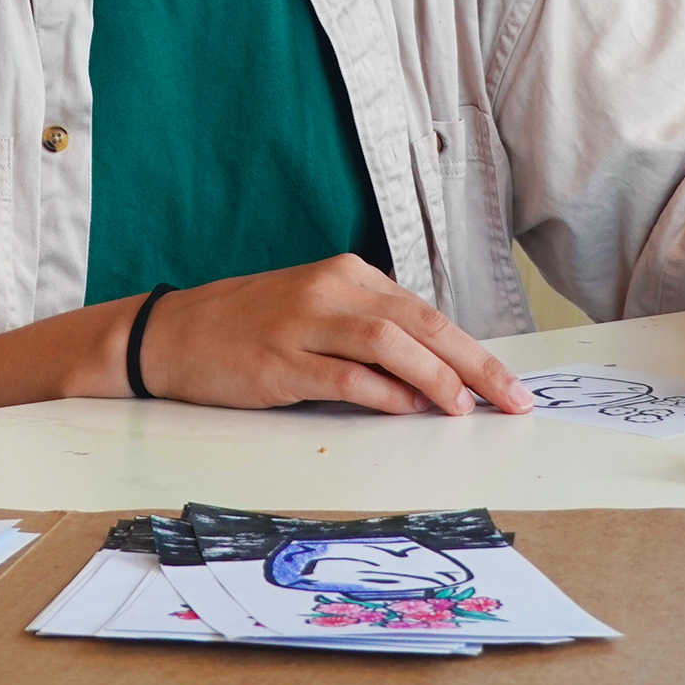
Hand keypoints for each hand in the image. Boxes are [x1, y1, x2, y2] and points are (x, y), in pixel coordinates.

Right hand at [139, 254, 534, 416]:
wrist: (173, 333)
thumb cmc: (250, 327)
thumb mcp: (316, 312)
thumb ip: (371, 335)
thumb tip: (435, 378)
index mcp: (346, 275)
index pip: (424, 312)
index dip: (472, 350)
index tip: (506, 384)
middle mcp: (330, 291)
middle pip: (419, 323)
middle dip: (473, 364)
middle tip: (511, 399)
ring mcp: (303, 324)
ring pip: (388, 343)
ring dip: (436, 377)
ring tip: (466, 408)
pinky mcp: (279, 362)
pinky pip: (344, 376)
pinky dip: (383, 393)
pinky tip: (409, 410)